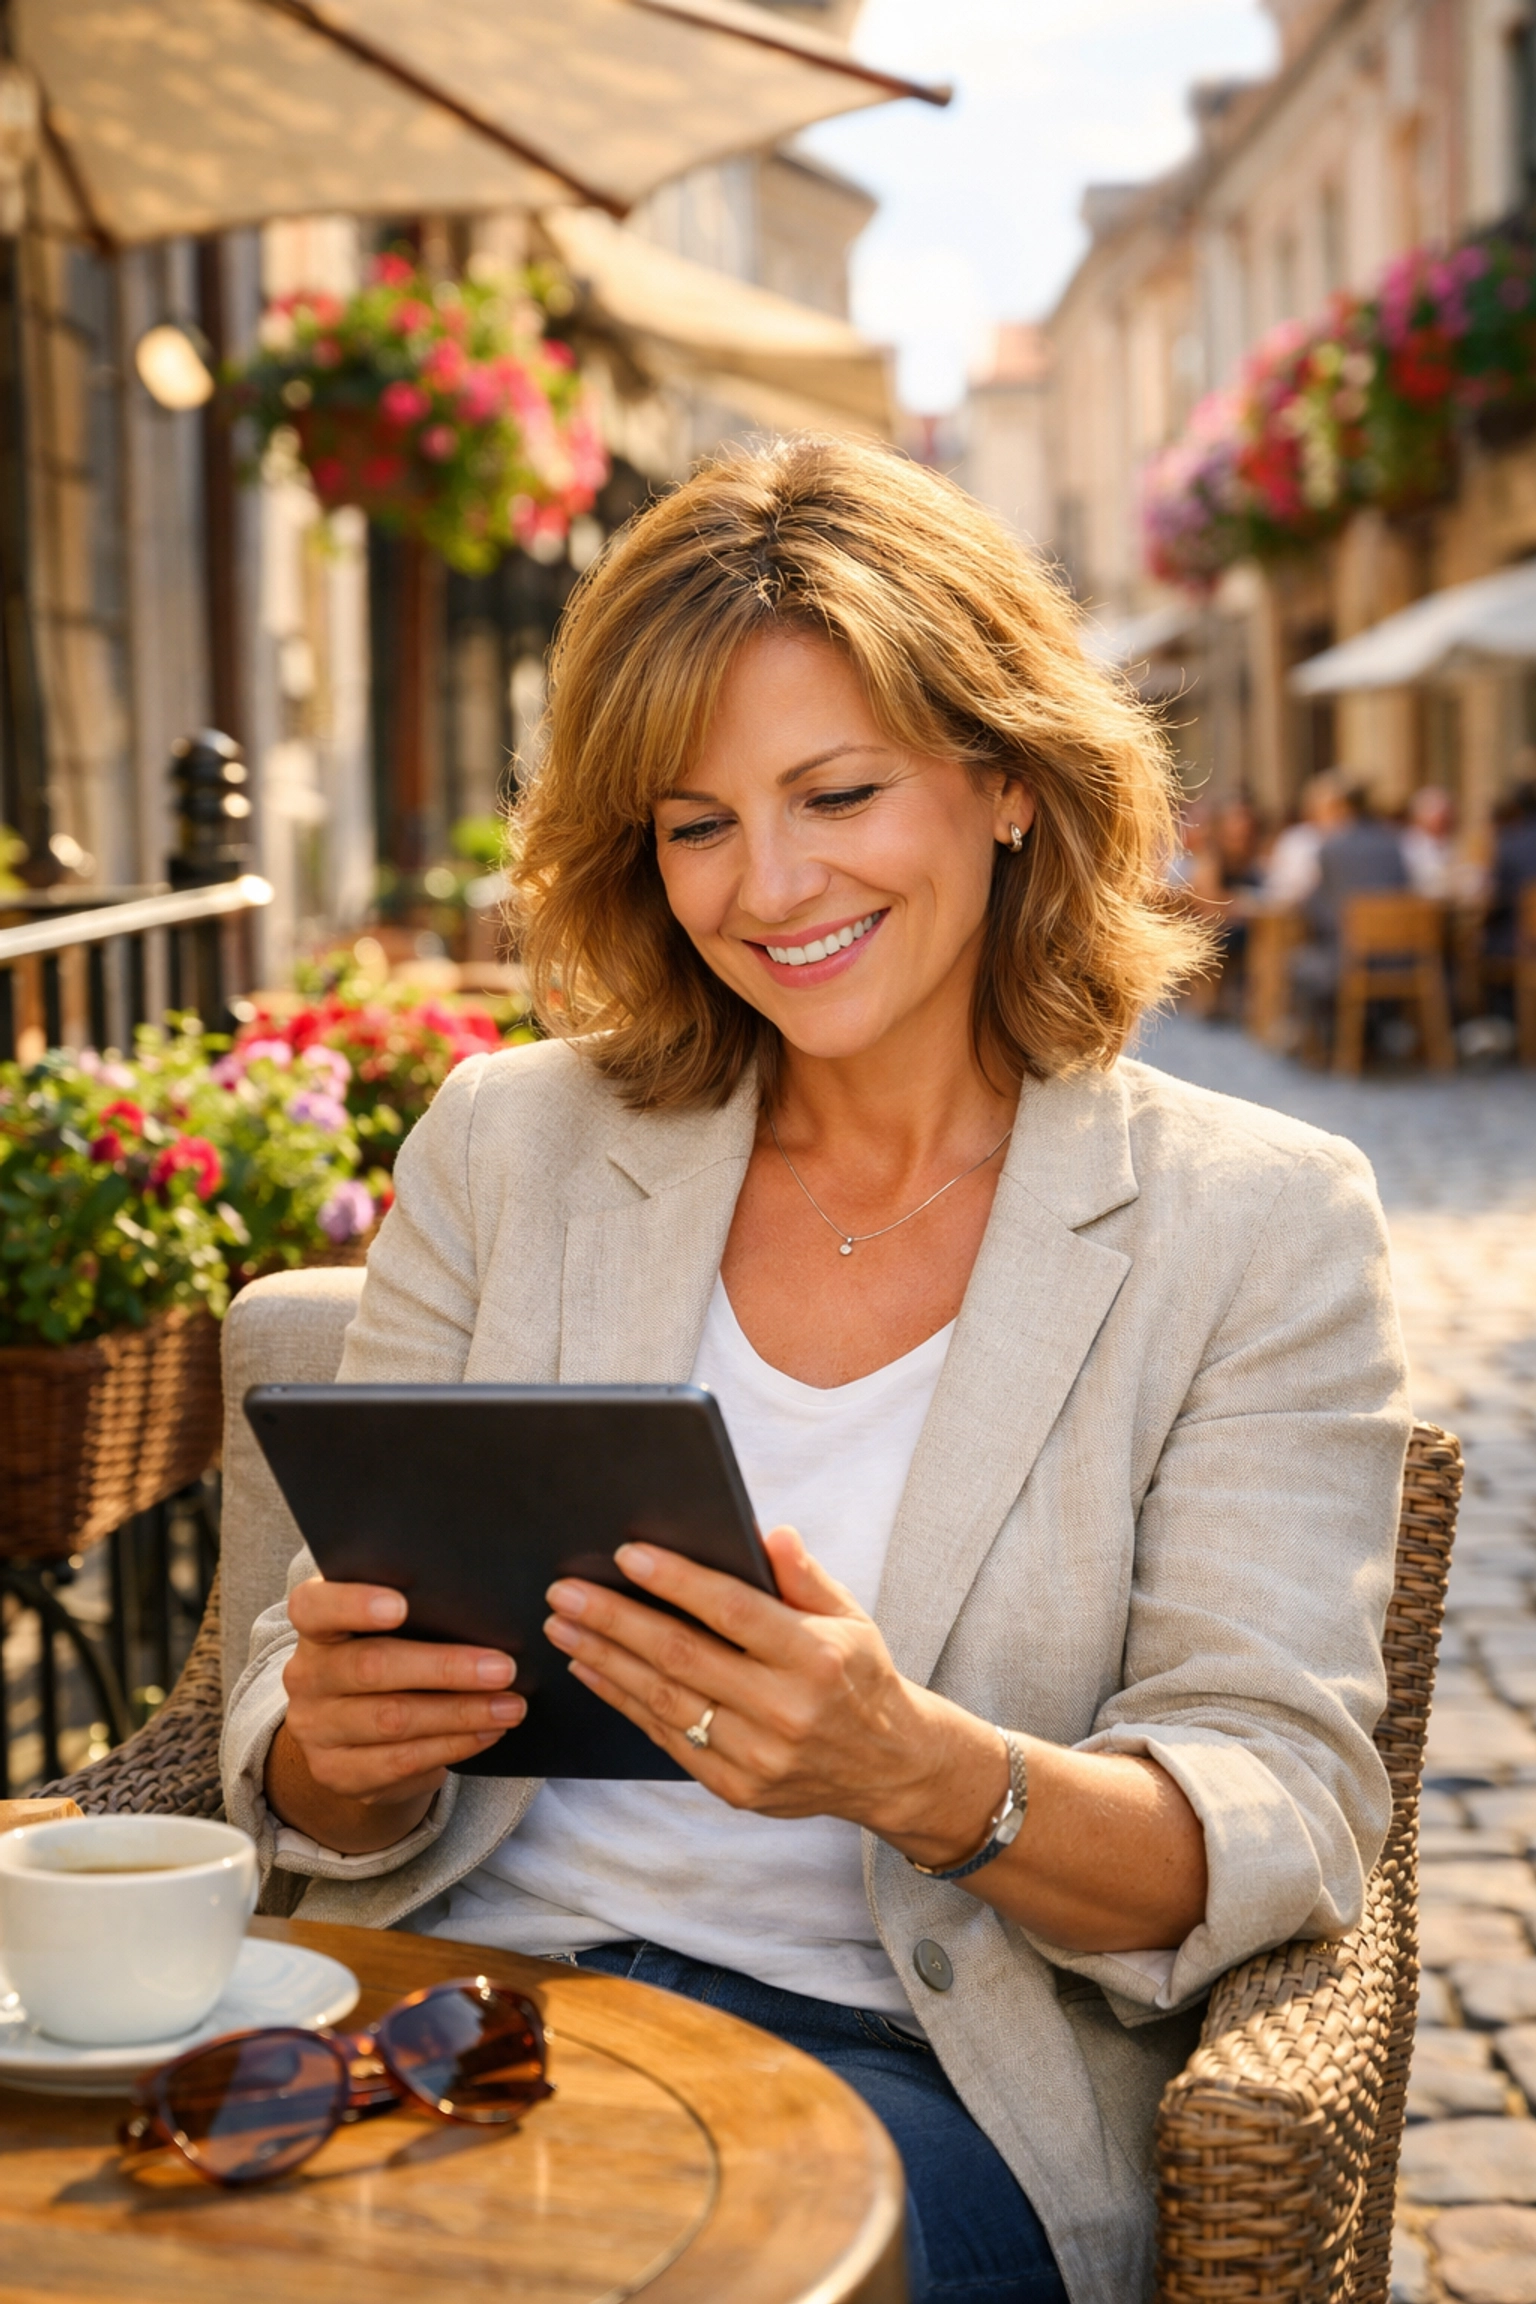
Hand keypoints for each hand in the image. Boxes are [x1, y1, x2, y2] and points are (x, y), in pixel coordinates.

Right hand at [267, 1579, 524, 1852]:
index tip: (401, 1605)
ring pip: (392, 1720)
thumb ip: (419, 1612)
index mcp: (316, 1625)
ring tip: (510, 1706)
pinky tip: (487, 1734)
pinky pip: (400, 1761)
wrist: (357, 1731)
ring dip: (461, 1714)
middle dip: (444, 1668)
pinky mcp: (336, 1773)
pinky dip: (452, 1746)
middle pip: (370, 1667)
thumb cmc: (389, 1655)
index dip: (353, 1604)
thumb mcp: (390, 1629)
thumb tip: (488, 1612)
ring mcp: (315, 1729)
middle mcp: (306, 1675)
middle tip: (503, 1669)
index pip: (313, 1606)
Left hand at [543, 1526, 1005, 1867]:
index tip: (627, 1554)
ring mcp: (759, 1757)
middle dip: (614, 1619)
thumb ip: (804, 1576)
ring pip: (663, 1700)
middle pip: (682, 1656)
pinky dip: (621, 1701)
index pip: (733, 1611)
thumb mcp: (849, 1618)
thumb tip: (767, 1533)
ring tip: (563, 1624)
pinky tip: (590, 1669)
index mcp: (816, 1658)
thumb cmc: (859, 1677)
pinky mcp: (736, 1788)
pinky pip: (665, 1738)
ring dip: (604, 1659)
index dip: (677, 1581)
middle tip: (565, 1590)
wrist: (889, 1768)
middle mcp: (786, 1711)